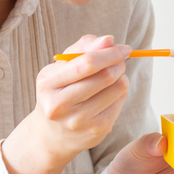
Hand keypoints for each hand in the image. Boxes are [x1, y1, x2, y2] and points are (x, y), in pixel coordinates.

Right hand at [32, 34, 131, 159]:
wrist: (51, 134)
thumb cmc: (60, 91)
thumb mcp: (62, 67)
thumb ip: (83, 48)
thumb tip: (108, 40)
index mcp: (48, 83)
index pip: (87, 63)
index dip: (111, 53)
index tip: (124, 48)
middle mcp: (60, 104)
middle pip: (106, 76)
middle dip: (119, 64)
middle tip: (120, 61)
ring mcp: (79, 120)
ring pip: (118, 88)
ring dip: (122, 77)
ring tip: (113, 78)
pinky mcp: (96, 130)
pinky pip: (120, 102)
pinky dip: (120, 93)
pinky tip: (109, 95)